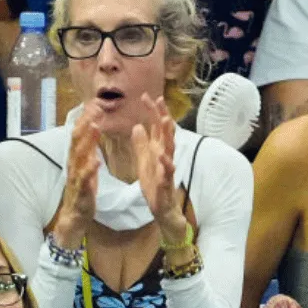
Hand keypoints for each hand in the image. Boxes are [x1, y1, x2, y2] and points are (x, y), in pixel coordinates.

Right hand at [53, 104, 100, 248]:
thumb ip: (88, 150)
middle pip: (77, 140)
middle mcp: (74, 165)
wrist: (74, 219)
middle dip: (86, 122)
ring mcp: (76, 178)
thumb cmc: (83, 192)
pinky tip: (95, 161)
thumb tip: (91, 129)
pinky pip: (85, 180)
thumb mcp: (87, 168)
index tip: (95, 103)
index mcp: (77, 159)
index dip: (86, 118)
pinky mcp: (82, 193)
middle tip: (96, 107)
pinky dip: (90, 170)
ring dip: (87, 141)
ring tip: (95, 126)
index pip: (80, 134)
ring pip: (79, 156)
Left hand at [132, 93, 188, 245]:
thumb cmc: (155, 185)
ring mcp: (167, 170)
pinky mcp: (165, 185)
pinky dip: (166, 166)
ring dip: (169, 135)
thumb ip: (142, 144)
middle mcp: (164, 157)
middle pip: (165, 134)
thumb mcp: (144, 162)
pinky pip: (167, 174)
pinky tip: (163, 157)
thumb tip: (137, 126)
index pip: (156, 128)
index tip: (146, 96)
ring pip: (170, 150)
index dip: (152, 112)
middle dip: (162, 117)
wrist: (163, 210)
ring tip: (166, 121)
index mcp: (158, 151)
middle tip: (159, 101)